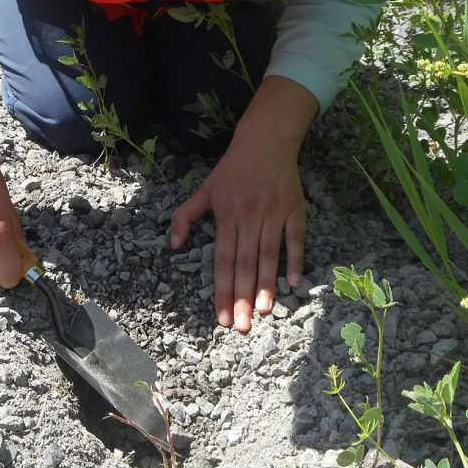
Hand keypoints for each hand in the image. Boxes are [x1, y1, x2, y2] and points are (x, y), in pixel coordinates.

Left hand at [170, 76, 316, 331]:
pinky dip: (294, 261)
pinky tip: (292, 284)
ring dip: (266, 285)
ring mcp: (273, 213)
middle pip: (245, 263)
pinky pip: (295, 239)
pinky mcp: (294, 209)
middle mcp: (249, 216)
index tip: (221, 317)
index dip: (222, 290)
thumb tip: (171, 245)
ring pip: (269, 254)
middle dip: (242, 297)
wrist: (265, 141)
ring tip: (263, 312)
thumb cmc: (231, 170)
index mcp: (226, 215)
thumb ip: (184, 217)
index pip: (223, 260)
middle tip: (241, 327)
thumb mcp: (203, 190)